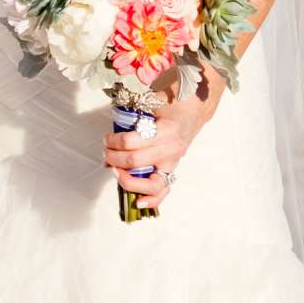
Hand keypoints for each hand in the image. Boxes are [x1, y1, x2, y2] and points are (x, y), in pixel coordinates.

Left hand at [104, 75, 219, 211]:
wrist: (197, 106)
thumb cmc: (173, 100)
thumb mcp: (152, 100)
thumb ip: (133, 114)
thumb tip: (112, 131)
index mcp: (166, 129)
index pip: (132, 142)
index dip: (113, 142)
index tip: (106, 139)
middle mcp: (172, 148)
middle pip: (136, 161)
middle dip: (114, 159)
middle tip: (106, 153)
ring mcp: (174, 161)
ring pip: (152, 183)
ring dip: (129, 182)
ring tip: (116, 173)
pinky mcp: (174, 168)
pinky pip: (164, 190)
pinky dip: (152, 199)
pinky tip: (138, 203)